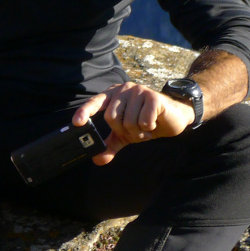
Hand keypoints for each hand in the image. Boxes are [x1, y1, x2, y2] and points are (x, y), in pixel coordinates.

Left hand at [74, 82, 195, 164]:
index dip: (84, 112)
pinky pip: (143, 121)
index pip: (95, 103)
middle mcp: (123, 90)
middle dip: (124, 131)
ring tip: (146, 128)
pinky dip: (149, 129)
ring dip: (138, 132)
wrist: (173, 119)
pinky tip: (154, 124)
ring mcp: (138, 91)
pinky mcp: (153, 97)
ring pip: (128, 121)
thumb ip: (110, 145)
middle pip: (112, 117)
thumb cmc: (145, 123)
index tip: (76, 123)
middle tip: (136, 131)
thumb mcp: (125, 135)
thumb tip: (96, 160)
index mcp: (113, 96)